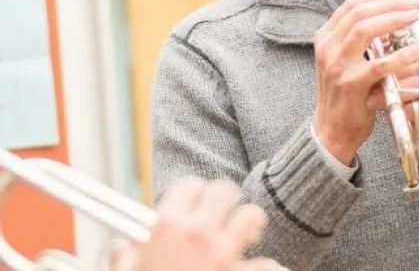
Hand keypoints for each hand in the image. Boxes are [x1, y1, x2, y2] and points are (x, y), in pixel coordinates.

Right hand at [110, 178, 286, 270]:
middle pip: (225, 191)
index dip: (192, 194)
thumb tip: (123, 250)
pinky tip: (253, 268)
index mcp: (166, 228)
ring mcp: (222, 254)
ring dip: (248, 224)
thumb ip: (125, 258)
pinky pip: (266, 263)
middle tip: (220, 215)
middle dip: (224, 201)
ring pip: (252, 215)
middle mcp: (197, 234)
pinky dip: (262, 266)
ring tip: (243, 234)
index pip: (190, 185)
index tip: (193, 203)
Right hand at [312, 0, 418, 164]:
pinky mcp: (352, 84)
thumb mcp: (345, 59)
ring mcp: (338, 65)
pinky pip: (379, 64)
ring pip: (365, 29)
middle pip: (360, 12)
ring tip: (416, 17)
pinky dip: (401, 55)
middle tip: (414, 3)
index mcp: (326, 37)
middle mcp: (328, 47)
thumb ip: (360, 38)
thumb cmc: (346, 93)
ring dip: (395, 19)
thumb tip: (391, 13)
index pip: (352, 5)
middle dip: (391, 3)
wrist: (332, 128)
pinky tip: (417, 50)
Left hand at [368, 56, 418, 142]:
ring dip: (403, 110)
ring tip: (387, 113)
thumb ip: (409, 73)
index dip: (391, 72)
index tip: (373, 79)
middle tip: (372, 98)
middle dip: (391, 92)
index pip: (414, 65)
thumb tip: (377, 69)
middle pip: (417, 84)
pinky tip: (411, 127)